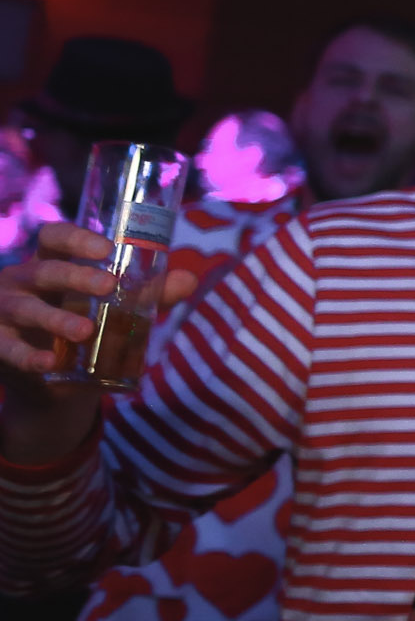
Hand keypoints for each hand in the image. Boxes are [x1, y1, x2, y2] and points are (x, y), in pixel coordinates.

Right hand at [0, 223, 196, 461]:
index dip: (76, 238)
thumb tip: (190, 280)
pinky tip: (49, 363)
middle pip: (44, 271)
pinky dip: (28, 357)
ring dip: (56, 319)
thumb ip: (148, 295)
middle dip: (75, 277)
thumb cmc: (81, 326)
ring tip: (86, 331)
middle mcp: (21, 282)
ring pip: (26, 310)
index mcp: (49, 264)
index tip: (107, 248)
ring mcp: (5, 312)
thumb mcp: (112, 310)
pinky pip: (9, 349)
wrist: (50, 382)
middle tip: (109, 286)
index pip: (53, 238)